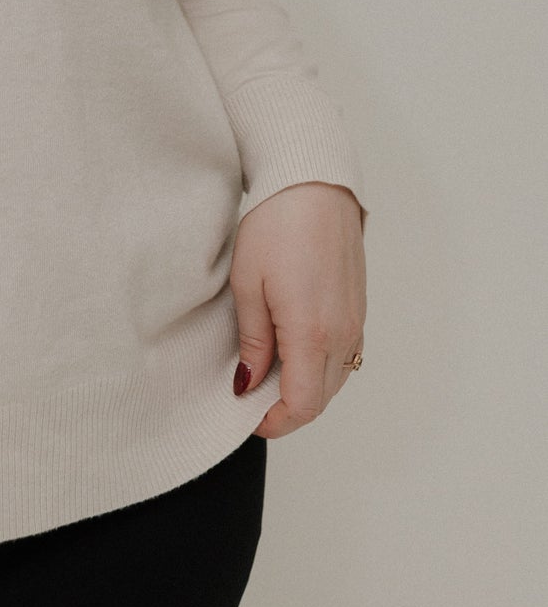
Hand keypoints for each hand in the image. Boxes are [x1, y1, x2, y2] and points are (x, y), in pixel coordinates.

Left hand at [230, 181, 366, 439]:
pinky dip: (320, 366)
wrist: (314, 184)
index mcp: (312, 333)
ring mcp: (355, 321)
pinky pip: (345, 355)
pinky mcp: (358, 308)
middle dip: (286, 408)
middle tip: (250, 396)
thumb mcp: (247, 285)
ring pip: (335, 379)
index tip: (247, 416)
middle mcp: (342, 334)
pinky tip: (293, 349)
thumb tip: (247, 384)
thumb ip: (252, 341)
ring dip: (305, 387)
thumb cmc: (277, 226)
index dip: (274, 422)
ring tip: (267, 371)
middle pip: (321, 398)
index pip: (302, 405)